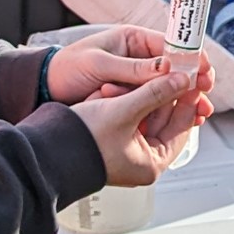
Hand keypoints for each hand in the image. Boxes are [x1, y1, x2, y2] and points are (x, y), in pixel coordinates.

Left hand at [40, 24, 214, 108]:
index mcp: (133, 40)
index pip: (171, 45)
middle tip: (207, 93)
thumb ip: (131, 68)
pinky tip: (182, 121)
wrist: (44, 88)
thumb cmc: (66, 68)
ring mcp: (136, 79)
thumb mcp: (99, 64)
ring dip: (186, 99)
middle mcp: (139, 58)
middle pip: (176, 68)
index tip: (204, 69)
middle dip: (193, 81)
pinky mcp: (131, 98)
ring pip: (169, 88)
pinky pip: (155, 103)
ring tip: (201, 112)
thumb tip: (166, 68)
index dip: (190, 56)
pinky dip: (170, 111)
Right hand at [72, 69, 208, 185]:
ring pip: (143, 115)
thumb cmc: (81, 140)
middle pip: (163, 118)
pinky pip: (127, 117)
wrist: (44, 151)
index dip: (186, 97)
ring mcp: (128, 153)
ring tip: (118, 82)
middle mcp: (143, 162)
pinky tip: (109, 90)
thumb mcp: (124, 111)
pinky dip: (121, 102)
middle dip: (154, 93)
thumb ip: (155, 93)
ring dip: (135, 95)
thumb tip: (182, 80)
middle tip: (158, 69)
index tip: (189, 75)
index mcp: (152, 164)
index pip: (182, 125)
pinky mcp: (114, 143)